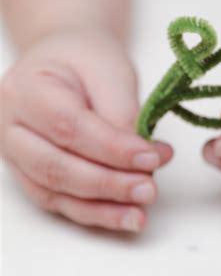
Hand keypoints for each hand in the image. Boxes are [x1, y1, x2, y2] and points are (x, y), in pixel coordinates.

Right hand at [0, 29, 172, 230]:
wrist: (67, 60)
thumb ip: (124, 114)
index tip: (152, 157)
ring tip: (140, 214)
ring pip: (54, 191)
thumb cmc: (88, 60)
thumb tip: (145, 161)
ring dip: (102, 208)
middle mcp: (10, 125)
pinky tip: (123, 216)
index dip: (112, 148)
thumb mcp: (112, 71)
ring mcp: (15, 154)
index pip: (68, 126)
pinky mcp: (31, 173)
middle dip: (109, 184)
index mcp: (26, 88)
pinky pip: (59, 201)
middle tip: (149, 189)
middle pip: (55, 166)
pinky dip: (93, 212)